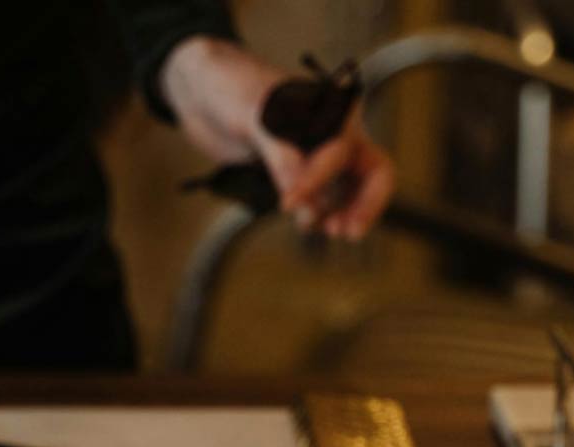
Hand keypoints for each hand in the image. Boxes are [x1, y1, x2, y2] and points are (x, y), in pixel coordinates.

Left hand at [161, 36, 394, 239]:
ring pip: (349, 189)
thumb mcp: (254, 116)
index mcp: (332, 108)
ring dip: (342, 212)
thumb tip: (304, 201)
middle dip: (365, 204)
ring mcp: (317, 153)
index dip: (318, 181)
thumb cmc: (231, 87)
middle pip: (372, 172)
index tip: (287, 204)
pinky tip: (307, 224)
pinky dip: (319, 213)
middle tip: (346, 232)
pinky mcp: (296, 171)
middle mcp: (333, 131)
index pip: (341, 152)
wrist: (201, 89)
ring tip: (327, 231)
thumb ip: (281, 155)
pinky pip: (322, 197)